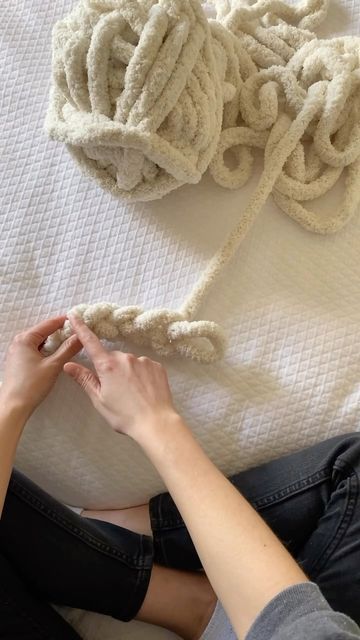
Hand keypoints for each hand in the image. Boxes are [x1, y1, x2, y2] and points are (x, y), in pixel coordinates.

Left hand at [0, 316, 81, 420]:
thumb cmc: (31, 386)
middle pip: (44, 331)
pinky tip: (56, 355)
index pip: (49, 324)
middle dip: (60, 332)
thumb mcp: (53, 365)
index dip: (65, 322)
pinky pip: (35, 349)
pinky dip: (46, 350)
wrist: (13, 406)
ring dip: (54, 342)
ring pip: (40, 341)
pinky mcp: (18, 361)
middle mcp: (19, 342)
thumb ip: (68, 349)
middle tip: (77, 333)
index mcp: (25, 339)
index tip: (79, 320)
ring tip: (70, 343)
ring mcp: (17, 351)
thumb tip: (80, 337)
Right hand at [63, 313, 177, 437]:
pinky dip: (141, 376)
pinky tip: (143, 391)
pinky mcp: (157, 366)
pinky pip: (144, 366)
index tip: (74, 315)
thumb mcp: (99, 400)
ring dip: (127, 373)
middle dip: (110, 370)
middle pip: (111, 358)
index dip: (81, 328)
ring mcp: (143, 360)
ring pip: (129, 363)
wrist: (156, 422)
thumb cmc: (125, 415)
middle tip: (115, 391)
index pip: (90, 342)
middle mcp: (125, 358)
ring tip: (132, 394)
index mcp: (107, 366)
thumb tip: (69, 365)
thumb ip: (85, 379)